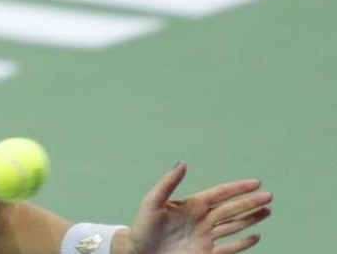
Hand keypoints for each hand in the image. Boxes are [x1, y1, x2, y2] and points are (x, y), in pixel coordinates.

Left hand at [125, 162, 271, 253]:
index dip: (237, 188)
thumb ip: (168, 183)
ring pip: (233, 226)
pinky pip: (228, 248)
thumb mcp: (152, 202)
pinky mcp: (205, 253)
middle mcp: (201, 220)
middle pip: (231, 209)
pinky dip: (242, 243)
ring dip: (250, 219)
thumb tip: (182, 163)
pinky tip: (255, 236)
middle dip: (250, 202)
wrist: (138, 252)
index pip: (220, 194)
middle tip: (269, 196)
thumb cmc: (142, 226)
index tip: (256, 182)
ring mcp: (205, 237)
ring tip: (267, 211)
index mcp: (192, 205)